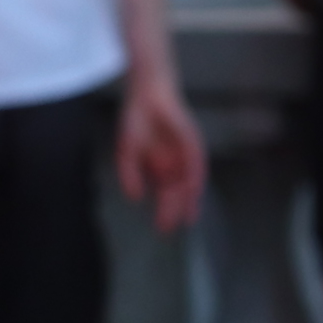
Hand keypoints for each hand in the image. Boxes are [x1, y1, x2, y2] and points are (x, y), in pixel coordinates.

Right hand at [116, 67, 203, 234]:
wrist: (146, 94)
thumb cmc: (135, 119)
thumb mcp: (126, 151)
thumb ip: (129, 174)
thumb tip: (135, 198)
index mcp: (160, 165)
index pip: (165, 193)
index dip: (164, 210)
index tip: (162, 228)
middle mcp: (175, 162)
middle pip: (178, 191)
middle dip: (174, 209)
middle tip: (168, 228)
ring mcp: (185, 152)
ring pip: (189, 180)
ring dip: (188, 199)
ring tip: (185, 216)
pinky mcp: (192, 141)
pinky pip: (196, 162)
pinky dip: (195, 177)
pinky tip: (192, 190)